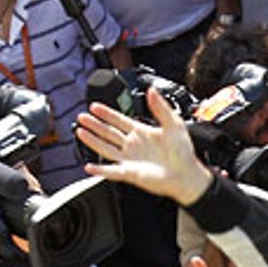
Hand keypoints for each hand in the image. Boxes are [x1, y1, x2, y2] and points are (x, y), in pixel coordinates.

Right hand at [77, 85, 213, 204]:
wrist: (187, 175)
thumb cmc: (183, 153)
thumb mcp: (174, 124)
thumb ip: (161, 107)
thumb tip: (152, 90)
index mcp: (142, 132)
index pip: (119, 120)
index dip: (107, 113)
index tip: (95, 106)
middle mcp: (133, 145)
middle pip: (108, 132)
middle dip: (94, 124)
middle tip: (82, 117)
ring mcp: (130, 159)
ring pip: (105, 148)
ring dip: (92, 141)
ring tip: (80, 132)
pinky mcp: (130, 173)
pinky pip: (111, 171)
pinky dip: (100, 170)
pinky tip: (89, 167)